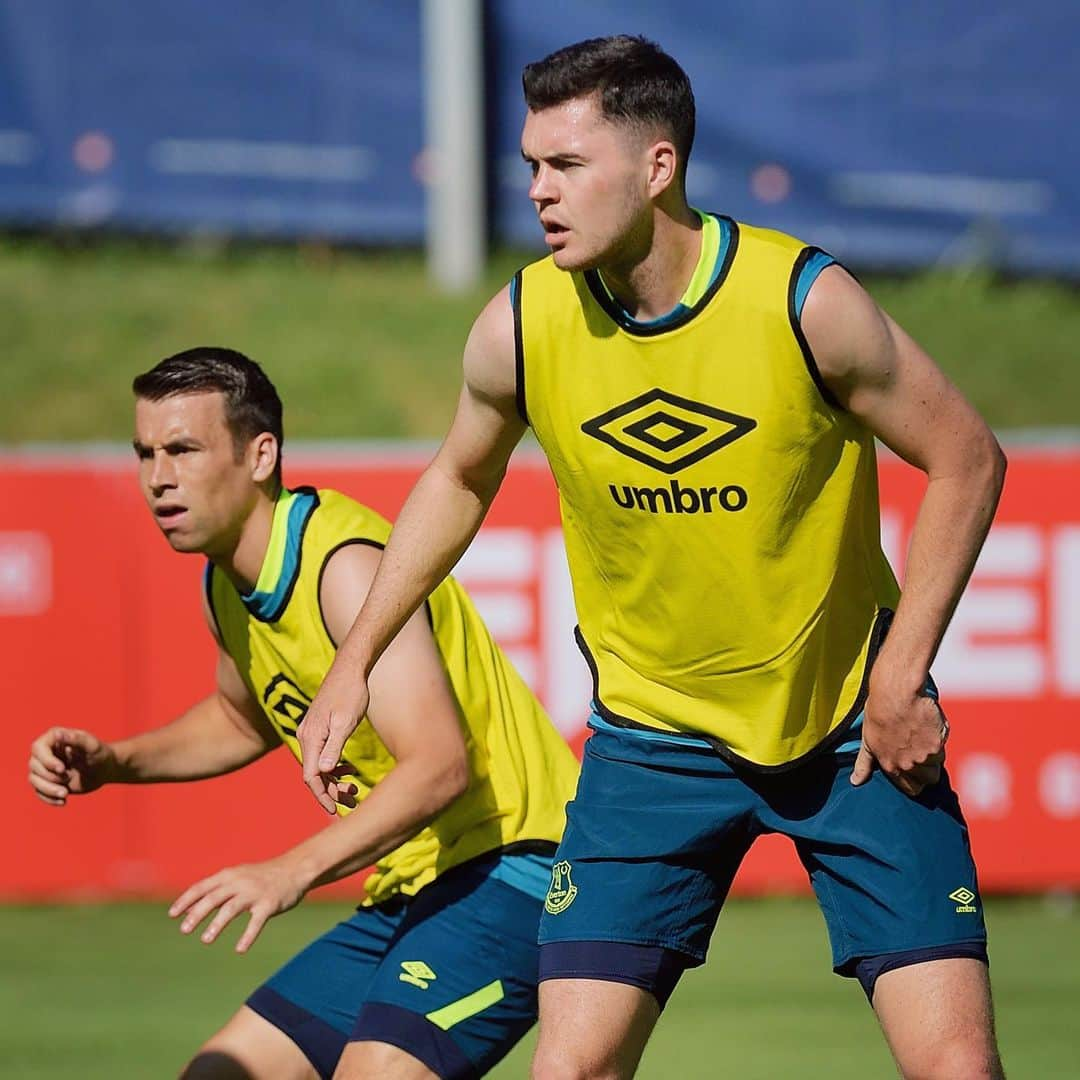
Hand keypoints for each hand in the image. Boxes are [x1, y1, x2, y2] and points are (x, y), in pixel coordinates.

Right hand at [28, 727, 114, 804]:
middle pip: (34, 766)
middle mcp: (46, 752)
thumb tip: (59, 734)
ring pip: (34, 780)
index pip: (38, 748)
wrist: (104, 770)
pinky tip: (63, 802)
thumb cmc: (100, 754)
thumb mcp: (93, 746)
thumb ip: (78, 739)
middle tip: (68, 779)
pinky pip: (39, 792)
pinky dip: (49, 799)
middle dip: (50, 776)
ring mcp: (45, 768)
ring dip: (48, 789)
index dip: (47, 760)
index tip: (62, 769)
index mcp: (54, 738)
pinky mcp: (47, 782)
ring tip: (65, 794)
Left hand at [169, 857, 308, 952]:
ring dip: (217, 924)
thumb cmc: (263, 876)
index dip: (186, 900)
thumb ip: (218, 889)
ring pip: (231, 908)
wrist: (295, 869)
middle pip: (213, 898)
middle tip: (184, 929)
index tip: (172, 914)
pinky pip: (256, 922)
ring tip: (205, 939)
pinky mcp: (269, 904)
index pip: (202, 887)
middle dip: (197, 914)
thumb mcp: (238, 875)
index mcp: (229, 875)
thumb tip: (192, 906)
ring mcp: (255, 893)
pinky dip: (248, 936)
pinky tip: (239, 949)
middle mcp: (240, 882)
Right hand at [300, 663, 369, 814]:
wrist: (350, 668)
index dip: (322, 796)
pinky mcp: (320, 728)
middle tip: (353, 800)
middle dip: (331, 792)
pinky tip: (348, 771)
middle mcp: (307, 737)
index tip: (335, 811)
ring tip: (353, 788)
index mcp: (311, 738)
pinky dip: (335, 767)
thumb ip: (334, 746)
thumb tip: (323, 772)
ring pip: (319, 766)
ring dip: (334, 781)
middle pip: (314, 775)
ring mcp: (312, 732)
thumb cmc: (351, 693)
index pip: (311, 776)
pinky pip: (323, 756)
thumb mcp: (345, 721)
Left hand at [850, 678, 947, 797]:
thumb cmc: (878, 715)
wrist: (895, 694)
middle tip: (920, 749)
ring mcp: (925, 755)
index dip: (915, 780)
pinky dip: (938, 736)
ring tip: (920, 733)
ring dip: (933, 751)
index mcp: (892, 767)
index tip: (914, 768)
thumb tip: (855, 782)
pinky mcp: (938, 742)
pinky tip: (926, 724)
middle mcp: (909, 765)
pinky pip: (943, 744)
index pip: (912, 789)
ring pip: (938, 762)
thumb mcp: (867, 742)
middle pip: (930, 779)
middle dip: (928, 768)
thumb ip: (864, 765)